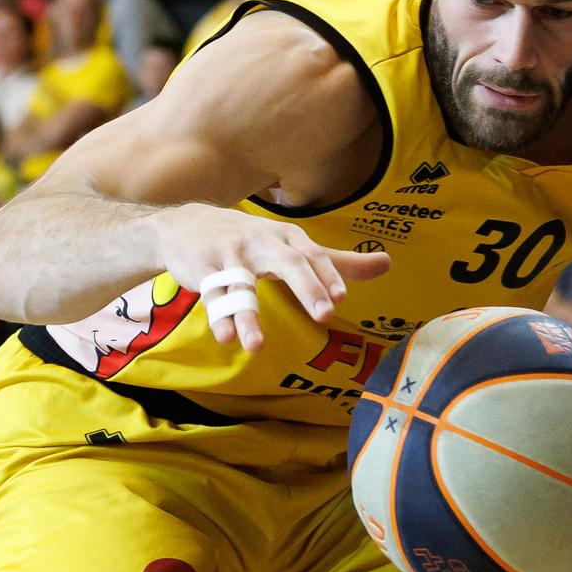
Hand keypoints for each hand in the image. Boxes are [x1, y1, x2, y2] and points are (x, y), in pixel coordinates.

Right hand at [152, 202, 389, 351]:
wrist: (185, 224)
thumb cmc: (250, 240)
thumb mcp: (292, 245)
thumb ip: (337, 261)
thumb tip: (387, 263)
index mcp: (287, 237)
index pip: (313, 255)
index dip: (328, 275)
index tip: (340, 299)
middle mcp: (261, 242)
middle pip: (288, 262)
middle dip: (307, 287)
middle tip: (324, 315)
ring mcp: (230, 255)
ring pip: (242, 285)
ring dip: (248, 316)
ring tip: (257, 347)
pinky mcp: (204, 269)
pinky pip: (213, 295)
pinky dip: (218, 316)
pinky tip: (226, 338)